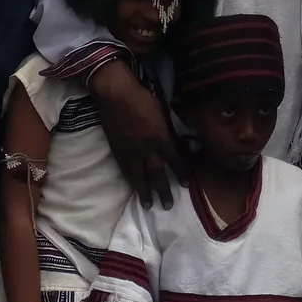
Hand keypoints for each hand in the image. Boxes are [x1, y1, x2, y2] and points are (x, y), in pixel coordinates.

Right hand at [90, 61, 180, 207]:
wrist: (115, 95)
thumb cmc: (142, 98)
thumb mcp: (162, 112)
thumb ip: (169, 131)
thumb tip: (179, 144)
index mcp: (160, 136)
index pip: (174, 159)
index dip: (181, 173)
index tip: (186, 185)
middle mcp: (147, 148)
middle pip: (157, 174)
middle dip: (163, 190)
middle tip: (168, 206)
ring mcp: (130, 151)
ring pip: (139, 177)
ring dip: (145, 192)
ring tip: (148, 206)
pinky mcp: (117, 151)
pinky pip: (125, 170)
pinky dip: (130, 181)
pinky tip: (133, 188)